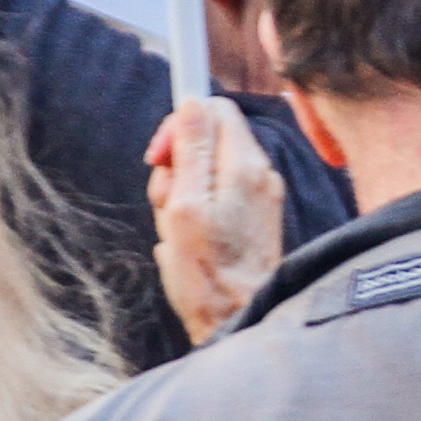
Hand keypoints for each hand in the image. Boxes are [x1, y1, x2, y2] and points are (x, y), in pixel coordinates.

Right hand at [148, 98, 290, 350]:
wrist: (241, 319)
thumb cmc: (208, 272)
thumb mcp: (186, 205)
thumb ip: (191, 150)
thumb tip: (193, 101)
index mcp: (244, 164)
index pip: (214, 108)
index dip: (178, 125)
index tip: (159, 157)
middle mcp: (260, 174)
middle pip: (207, 140)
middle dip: (176, 168)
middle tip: (168, 205)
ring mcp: (261, 196)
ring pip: (206, 172)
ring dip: (181, 196)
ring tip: (178, 232)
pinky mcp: (255, 218)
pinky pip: (215, 198)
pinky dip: (195, 214)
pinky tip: (188, 243)